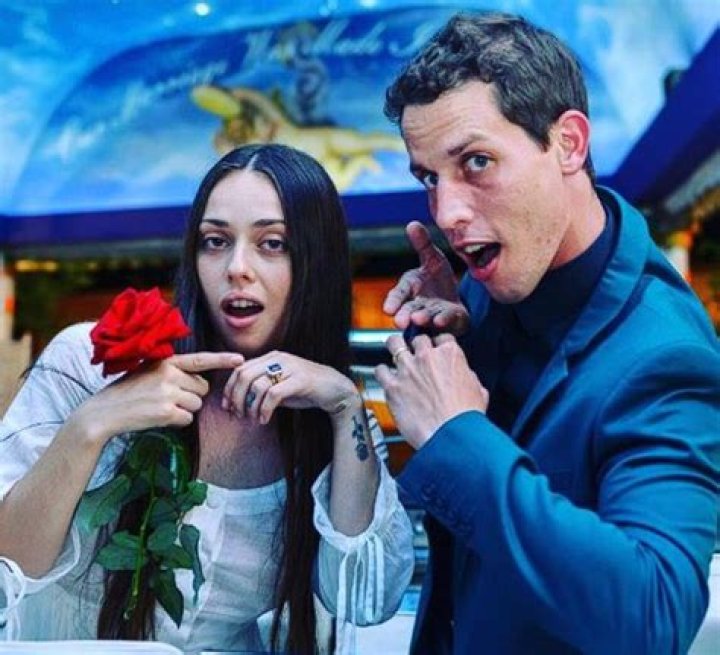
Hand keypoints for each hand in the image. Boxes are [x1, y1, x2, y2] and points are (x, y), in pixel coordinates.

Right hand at [74, 352, 244, 444]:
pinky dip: (177, 422)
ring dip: (184, 410)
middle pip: (202, 388)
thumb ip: (173, 372)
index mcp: (166, 361)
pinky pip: (188, 419)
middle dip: (191, 395)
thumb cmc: (129, 392)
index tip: (241, 359)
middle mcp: (169, 374)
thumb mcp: (149, 372)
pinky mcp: (167, 411)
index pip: (200, 360)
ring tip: (160, 407)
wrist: (104, 412)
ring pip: (197, 405)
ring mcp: (168, 393)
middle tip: (167, 398)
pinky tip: (158, 417)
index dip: (222, 360)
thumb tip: (202, 383)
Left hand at [222, 351, 360, 424]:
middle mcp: (278, 358)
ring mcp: (290, 367)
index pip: (240, 369)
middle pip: (244, 375)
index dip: (229, 389)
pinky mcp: (300, 379)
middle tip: (238, 415)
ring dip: (250, 407)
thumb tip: (237, 403)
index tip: (227, 407)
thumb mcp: (279, 387)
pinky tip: (264, 419)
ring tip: (253, 419)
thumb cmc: (306, 390)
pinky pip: (273, 394)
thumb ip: (261, 390)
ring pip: (257, 386)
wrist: (336, 390)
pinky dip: (265, 409)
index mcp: (271, 357)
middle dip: (236, 398)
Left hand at [375, 333, 487, 448]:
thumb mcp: (478, 391)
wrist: (451, 435)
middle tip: (414, 353)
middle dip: (416, 345)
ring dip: (394, 348)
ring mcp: (408, 370)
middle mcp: (427, 357)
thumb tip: (464, 377)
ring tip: (394, 352)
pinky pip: (380, 370)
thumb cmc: (465, 417)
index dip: (437, 344)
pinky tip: (384, 376)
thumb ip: (468, 377)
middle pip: (417, 339)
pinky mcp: (392, 386)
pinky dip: (381, 372)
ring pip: (394, 344)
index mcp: (450, 355)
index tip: (435, 350)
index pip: (442, 337)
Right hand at [383, 221, 468, 334]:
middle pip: (409, 309)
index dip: (393, 302)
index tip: (387, 310)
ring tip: (418, 319)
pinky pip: (446, 321)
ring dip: (421, 318)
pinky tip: (440, 322)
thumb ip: (423, 244)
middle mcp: (419, 304)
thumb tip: (412, 224)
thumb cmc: (438, 281)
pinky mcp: (450, 321)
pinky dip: (443, 321)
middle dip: (404, 315)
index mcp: (411, 288)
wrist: (455, 302)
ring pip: (425, 317)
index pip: (399, 294)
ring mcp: (433, 314)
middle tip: (400, 321)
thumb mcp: (433, 259)